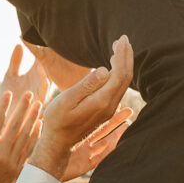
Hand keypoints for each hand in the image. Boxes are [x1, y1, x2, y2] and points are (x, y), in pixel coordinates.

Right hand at [0, 46, 41, 182]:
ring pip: (25, 137)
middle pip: (15, 126)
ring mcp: (10, 163)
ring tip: (38, 105)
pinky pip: (28, 149)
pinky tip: (38, 125)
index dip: (3, 106)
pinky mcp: (16, 169)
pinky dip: (34, 136)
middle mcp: (0, 155)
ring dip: (32, 119)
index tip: (9, 93)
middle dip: (23, 109)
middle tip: (30, 94)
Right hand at [35, 37, 135, 177]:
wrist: (58, 143)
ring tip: (120, 49)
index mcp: (101, 101)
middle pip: (125, 77)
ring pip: (123, 84)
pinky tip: (115, 67)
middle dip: (126, 57)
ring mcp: (108, 109)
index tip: (121, 40)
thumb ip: (86, 85)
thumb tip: (105, 70)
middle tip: (123, 39)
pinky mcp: (104, 111)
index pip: (119, 74)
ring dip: (124, 64)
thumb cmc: (57, 121)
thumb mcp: (66, 101)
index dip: (122, 56)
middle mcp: (109, 106)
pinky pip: (118, 89)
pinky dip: (119, 74)